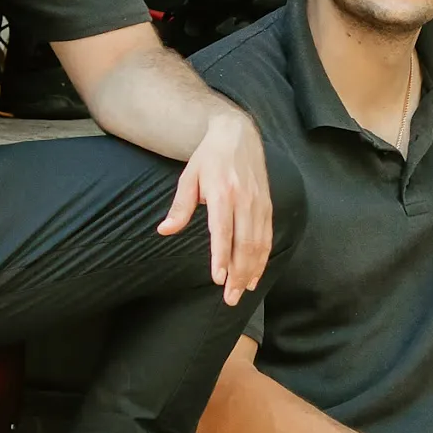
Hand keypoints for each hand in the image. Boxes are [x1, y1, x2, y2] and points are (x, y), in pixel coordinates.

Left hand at [158, 109, 272, 302]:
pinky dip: (264, 256)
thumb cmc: (208, 157)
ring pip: (259, 242)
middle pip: (245, 243)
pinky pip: (268, 235)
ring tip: (244, 291)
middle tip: (231, 298)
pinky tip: (257, 273)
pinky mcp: (268, 204)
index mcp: (223, 193)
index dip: (222, 257)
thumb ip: (180, 206)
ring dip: (252, 269)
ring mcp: (259, 202)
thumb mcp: (188, 177)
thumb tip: (164, 230)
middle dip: (239, 273)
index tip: (218, 279)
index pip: (223, 231)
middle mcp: (245, 199)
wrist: (238, 134)